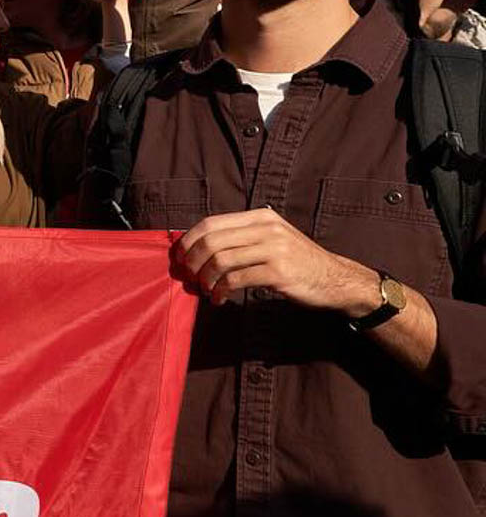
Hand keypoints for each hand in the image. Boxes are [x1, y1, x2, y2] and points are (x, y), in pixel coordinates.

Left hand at [175, 208, 382, 313]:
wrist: (336, 279)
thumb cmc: (298, 261)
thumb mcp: (272, 238)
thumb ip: (242, 237)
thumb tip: (198, 245)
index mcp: (261, 217)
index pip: (211, 222)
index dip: (189, 240)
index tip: (179, 257)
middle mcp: (267, 228)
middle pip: (212, 241)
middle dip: (192, 261)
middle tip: (189, 276)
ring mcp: (274, 249)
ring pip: (221, 260)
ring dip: (205, 279)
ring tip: (206, 290)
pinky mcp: (278, 271)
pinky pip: (236, 280)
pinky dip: (221, 291)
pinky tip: (220, 299)